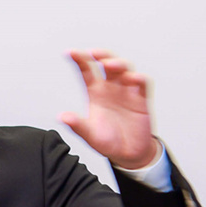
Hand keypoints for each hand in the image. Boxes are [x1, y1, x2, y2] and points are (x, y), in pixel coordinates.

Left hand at [59, 49, 159, 169]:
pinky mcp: (141, 99)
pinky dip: (138, 78)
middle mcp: (111, 88)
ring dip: (118, 63)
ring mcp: (127, 91)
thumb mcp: (90, 136)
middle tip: (93, 53)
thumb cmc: (108, 142)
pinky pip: (142, 83)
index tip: (69, 52)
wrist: (129, 154)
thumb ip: (78, 126)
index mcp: (96, 94)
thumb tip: (62, 117)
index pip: (87, 72)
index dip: (79, 60)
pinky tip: (132, 78)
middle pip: (106, 63)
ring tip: (109, 65)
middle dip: (101, 55)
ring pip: (124, 69)